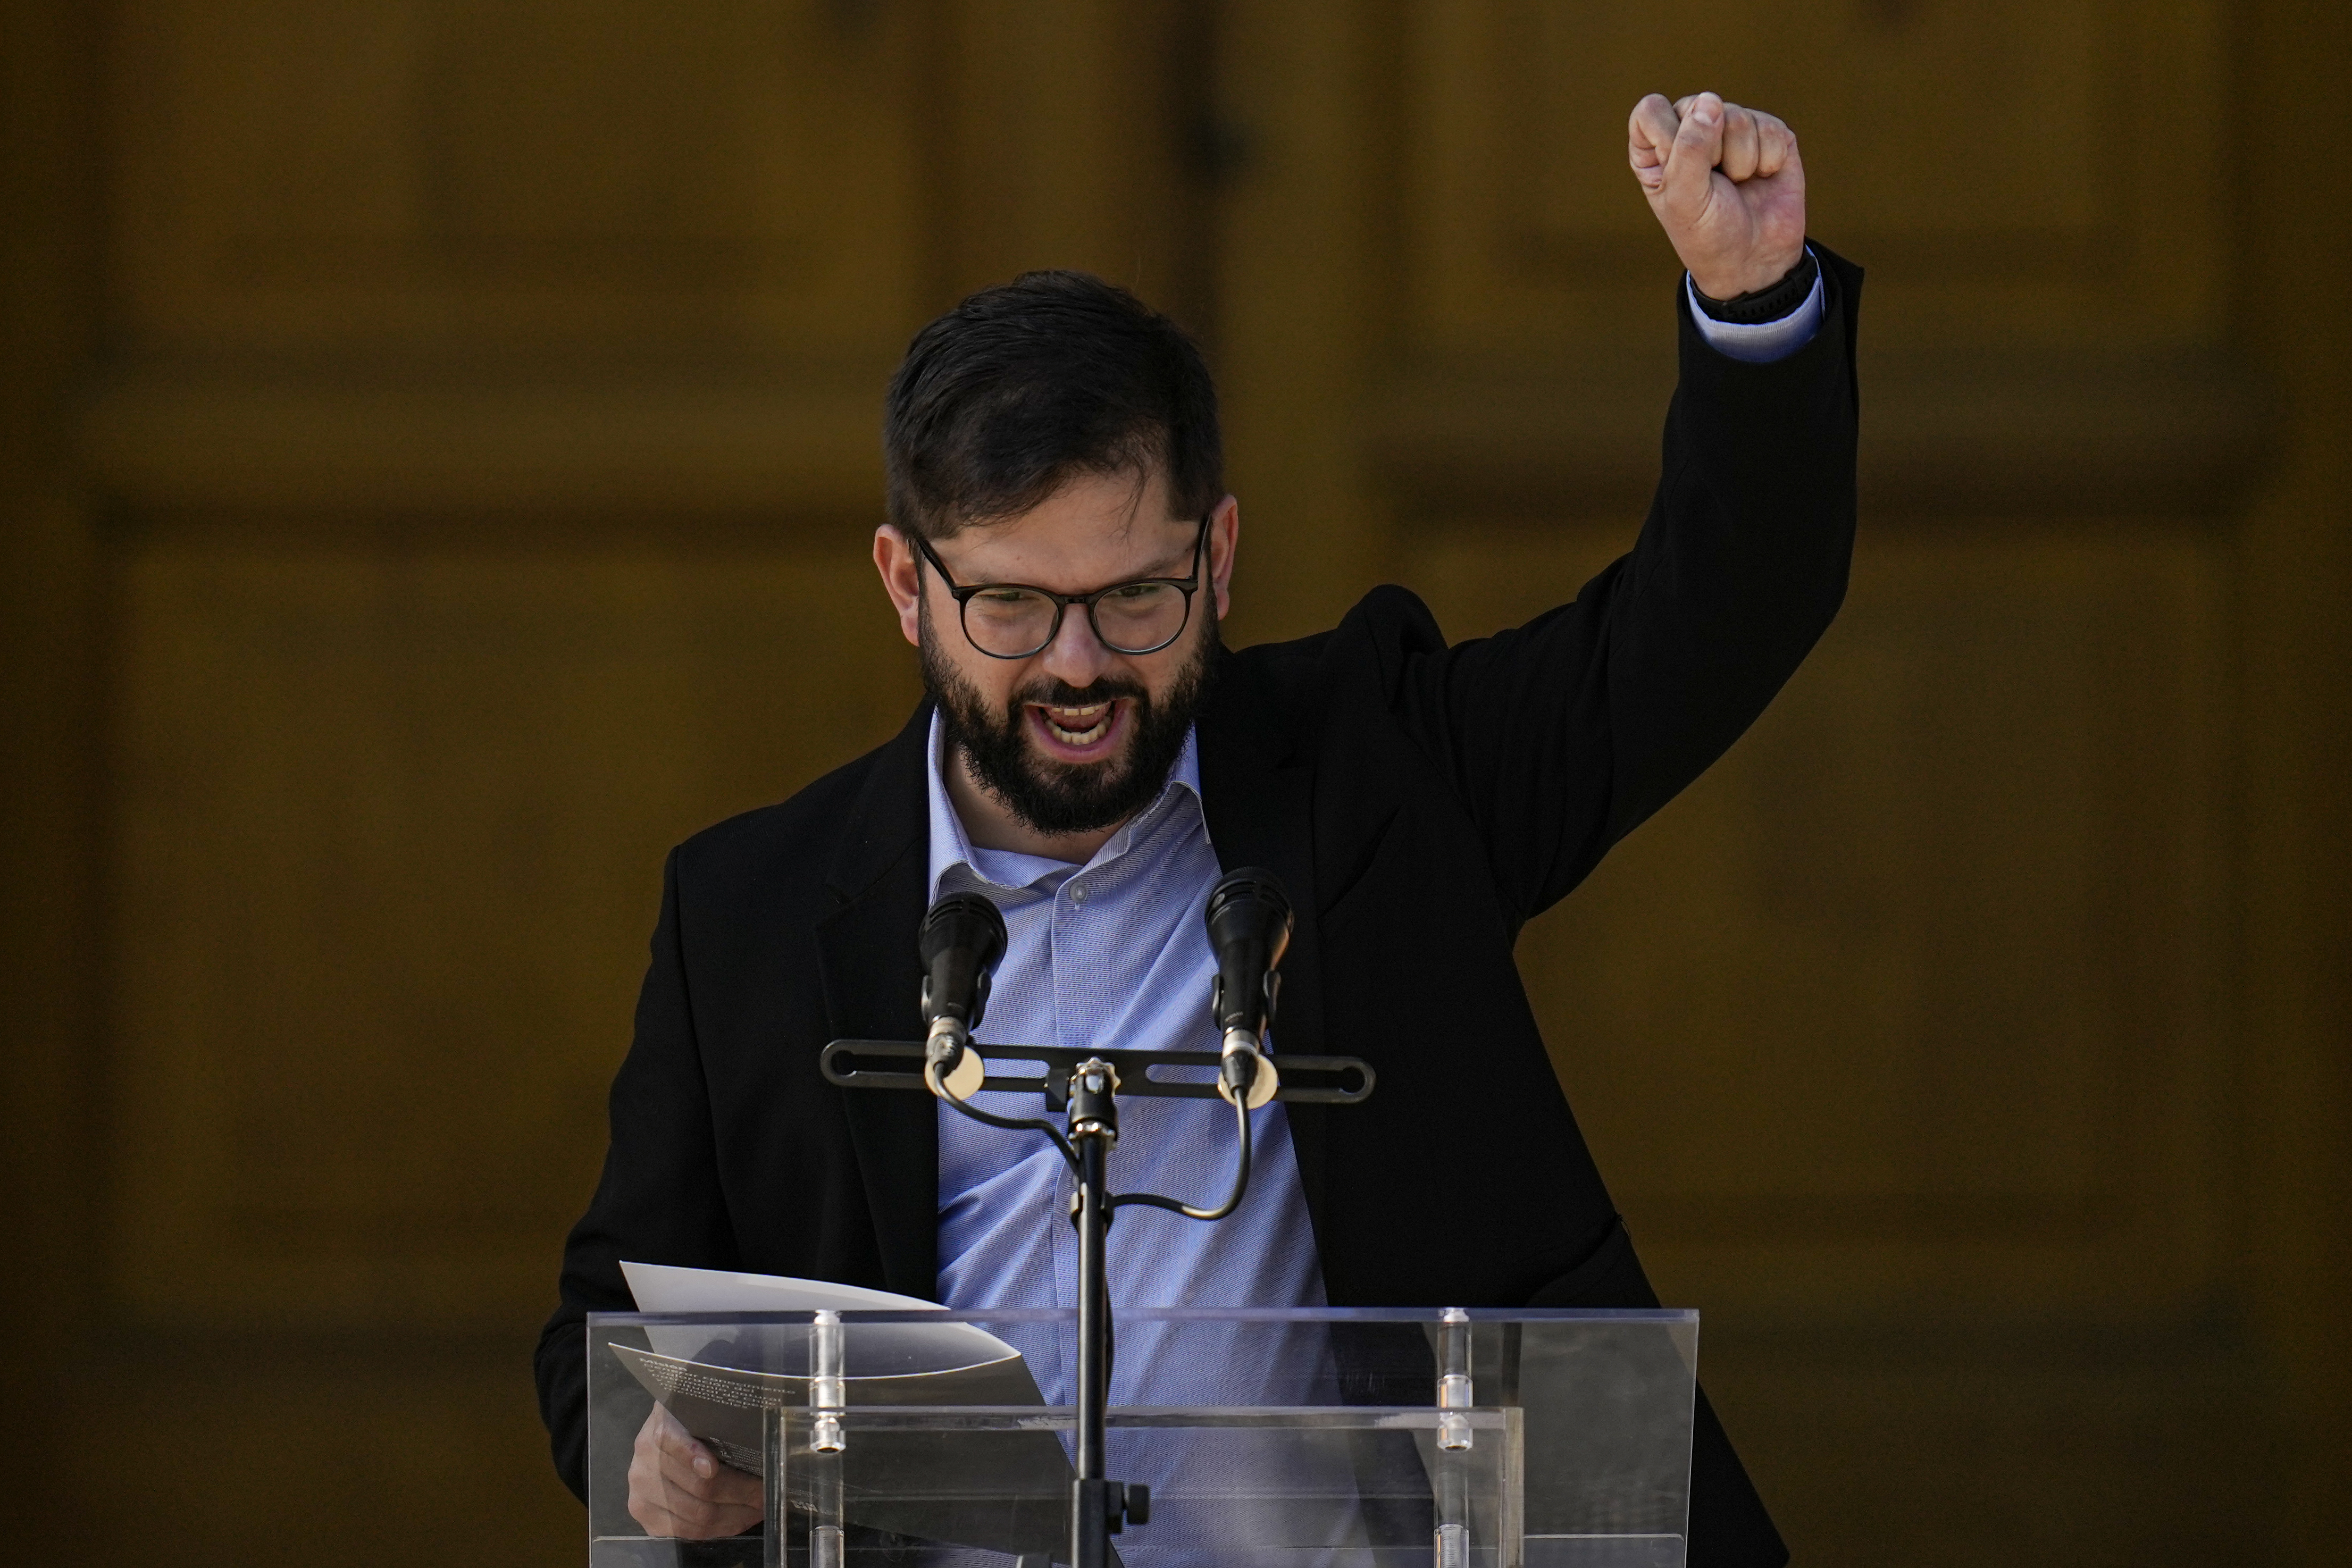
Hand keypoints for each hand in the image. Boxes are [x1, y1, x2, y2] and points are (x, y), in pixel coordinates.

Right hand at [627, 1403, 763, 1539]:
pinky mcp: (648, 1520)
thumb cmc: (690, 1426)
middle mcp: (644, 1465)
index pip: (672, 1442)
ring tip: (759, 1507)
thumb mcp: (698, 1413)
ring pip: (698, 1515)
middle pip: (698, 1487)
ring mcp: (642, 1496)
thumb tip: (752, 1430)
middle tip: (765, 1491)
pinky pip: (690, 1533)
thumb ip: (714, 1419)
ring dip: (736, 1515)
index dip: (691, 1456)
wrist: (659, 1443)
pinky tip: (740, 1519)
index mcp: (657, 1431)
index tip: (713, 1468)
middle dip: (741, 1493)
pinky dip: (721, 1528)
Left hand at [1627, 92, 1805, 299]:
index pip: (1652, 109)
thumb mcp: (1685, 198)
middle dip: (1711, 151)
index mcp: (1656, 147)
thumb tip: (1710, 101)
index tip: (1679, 171)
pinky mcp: (1769, 133)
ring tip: (1738, 184)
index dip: (1670, 136)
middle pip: (1699, 105)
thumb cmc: (1708, 233)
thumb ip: (1689, 148)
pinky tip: (1762, 178)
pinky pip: (1771, 127)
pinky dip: (1768, 160)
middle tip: (1714, 185)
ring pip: (1737, 116)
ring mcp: (1732, 128)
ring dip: (1741, 161)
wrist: (1754, 259)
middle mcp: (1691, 130)